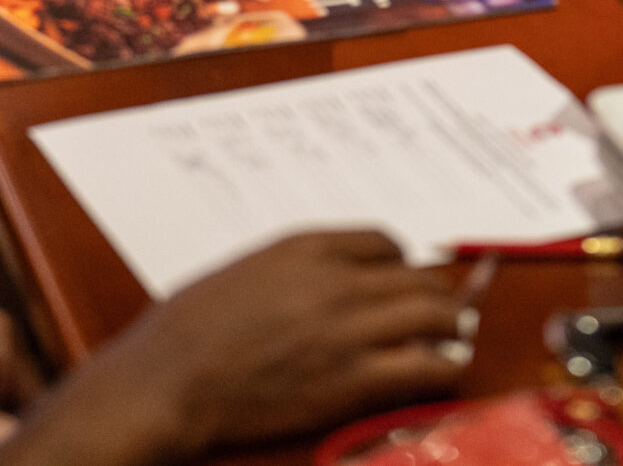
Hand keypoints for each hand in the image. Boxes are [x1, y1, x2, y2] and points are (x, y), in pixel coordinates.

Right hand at [74, 232, 465, 455]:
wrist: (169, 381)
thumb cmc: (189, 328)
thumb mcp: (245, 269)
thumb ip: (295, 268)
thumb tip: (333, 278)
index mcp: (307, 247)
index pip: (383, 242)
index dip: (401, 262)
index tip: (404, 276)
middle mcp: (338, 281)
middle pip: (419, 278)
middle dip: (437, 294)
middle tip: (443, 308)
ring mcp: (349, 331)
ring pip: (435, 316)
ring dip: (451, 325)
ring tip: (453, 336)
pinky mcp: (352, 381)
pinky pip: (424, 366)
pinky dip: (443, 365)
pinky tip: (444, 368)